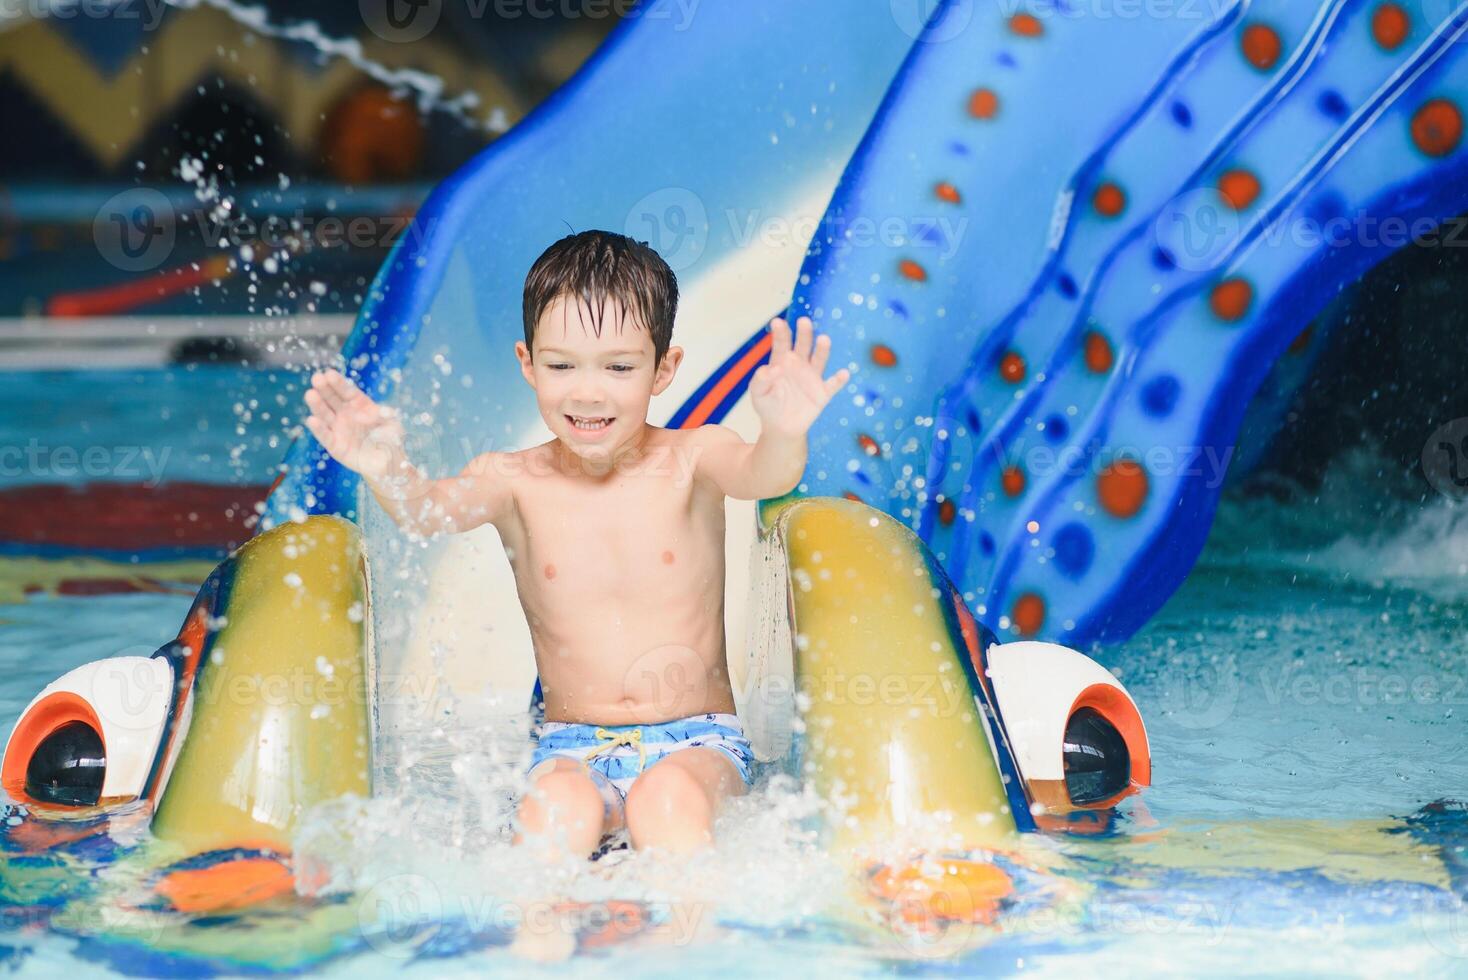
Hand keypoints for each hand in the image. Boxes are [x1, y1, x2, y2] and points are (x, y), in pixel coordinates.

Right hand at [303, 369, 409, 482]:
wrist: (388, 462)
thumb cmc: (391, 438)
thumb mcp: (393, 424)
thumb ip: (387, 415)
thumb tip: (380, 410)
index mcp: (360, 405)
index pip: (347, 391)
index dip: (338, 383)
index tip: (329, 373)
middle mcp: (346, 414)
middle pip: (333, 399)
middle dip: (324, 389)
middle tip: (316, 378)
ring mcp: (338, 429)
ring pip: (325, 414)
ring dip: (317, 405)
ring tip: (310, 394)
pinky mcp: (334, 445)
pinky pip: (325, 435)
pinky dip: (318, 428)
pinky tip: (312, 419)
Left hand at [749, 316, 849, 436]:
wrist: (781, 428)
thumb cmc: (767, 405)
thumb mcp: (758, 393)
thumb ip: (760, 380)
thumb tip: (772, 369)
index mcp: (781, 361)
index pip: (781, 344)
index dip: (780, 333)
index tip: (778, 322)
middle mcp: (799, 364)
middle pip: (803, 345)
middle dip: (804, 333)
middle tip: (803, 321)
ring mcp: (812, 377)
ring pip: (819, 359)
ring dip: (822, 349)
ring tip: (824, 339)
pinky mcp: (823, 393)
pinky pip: (833, 384)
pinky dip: (839, 380)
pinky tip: (843, 374)